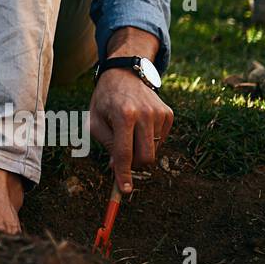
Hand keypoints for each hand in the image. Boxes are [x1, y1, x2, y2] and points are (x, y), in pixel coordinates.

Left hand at [88, 69, 173, 193]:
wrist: (125, 73)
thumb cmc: (105, 99)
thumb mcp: (95, 120)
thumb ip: (106, 145)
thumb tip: (118, 168)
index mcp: (123, 114)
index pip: (124, 152)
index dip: (124, 173)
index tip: (125, 190)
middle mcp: (145, 114)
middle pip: (145, 156)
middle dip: (134, 164)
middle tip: (122, 159)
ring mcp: (159, 113)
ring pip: (154, 150)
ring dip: (140, 149)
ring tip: (128, 131)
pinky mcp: (168, 114)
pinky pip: (161, 140)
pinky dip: (149, 139)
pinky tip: (139, 124)